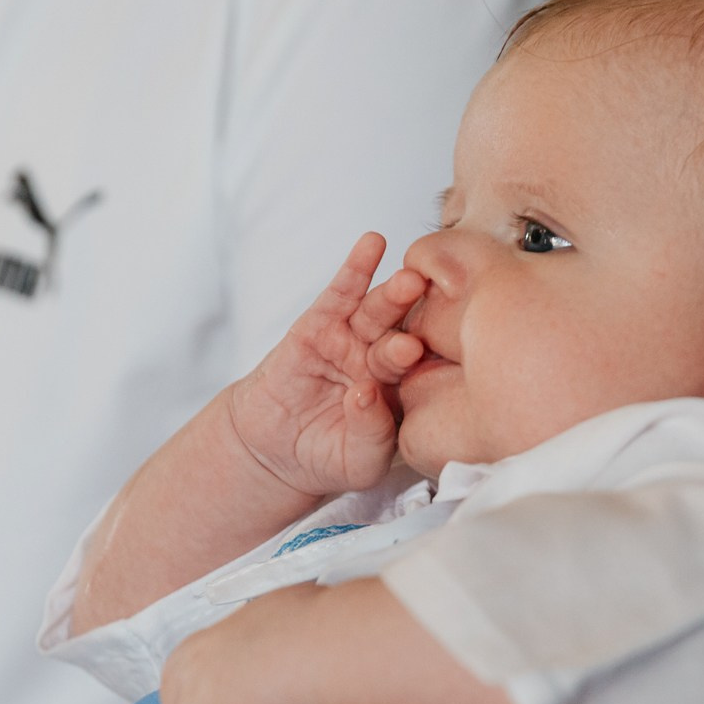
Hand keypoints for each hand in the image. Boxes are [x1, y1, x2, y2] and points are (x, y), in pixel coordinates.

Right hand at [225, 233, 426, 497]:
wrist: (276, 452)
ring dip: (393, 293)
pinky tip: (372, 243)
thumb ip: (370, 434)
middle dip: (413, 320)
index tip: (427, 353)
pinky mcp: (319, 325)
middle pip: (402, 334)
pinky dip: (356, 268)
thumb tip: (364, 394)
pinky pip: (341, 294)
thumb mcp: (358, 461)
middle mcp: (383, 360)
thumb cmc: (328, 458)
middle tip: (426, 309)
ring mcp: (353, 339)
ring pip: (377, 312)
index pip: (422, 373)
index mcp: (404, 392)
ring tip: (409, 278)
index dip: (428, 362)